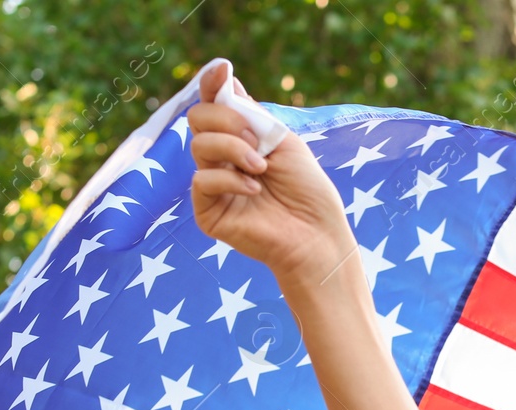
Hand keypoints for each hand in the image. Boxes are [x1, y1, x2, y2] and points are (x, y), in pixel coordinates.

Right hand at [187, 60, 354, 284]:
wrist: (316, 233)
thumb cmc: (306, 190)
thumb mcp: (281, 140)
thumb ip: (250, 114)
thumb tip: (225, 78)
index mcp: (240, 139)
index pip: (216, 105)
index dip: (213, 84)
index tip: (222, 69)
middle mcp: (222, 159)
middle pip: (199, 118)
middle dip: (227, 120)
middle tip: (258, 141)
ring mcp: (213, 185)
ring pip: (199, 146)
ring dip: (233, 149)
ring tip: (261, 167)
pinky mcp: (208, 212)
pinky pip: (202, 180)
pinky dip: (229, 179)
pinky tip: (254, 189)